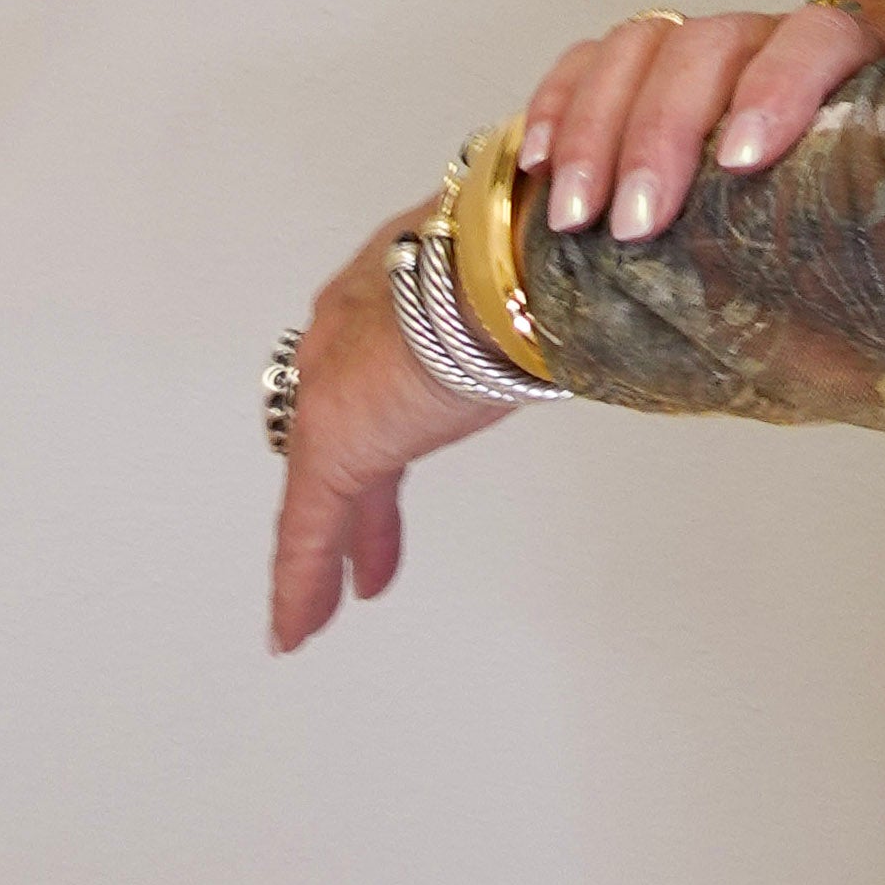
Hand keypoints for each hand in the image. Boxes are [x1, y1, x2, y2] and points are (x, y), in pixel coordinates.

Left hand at [269, 207, 513, 651]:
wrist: (503, 266)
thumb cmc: (531, 255)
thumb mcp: (531, 280)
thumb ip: (533, 306)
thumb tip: (586, 311)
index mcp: (395, 275)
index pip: (377, 350)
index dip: (388, 397)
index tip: (399, 422)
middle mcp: (349, 325)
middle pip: (342, 421)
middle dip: (355, 482)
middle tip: (363, 531)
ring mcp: (331, 382)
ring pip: (319, 481)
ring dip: (336, 538)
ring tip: (339, 593)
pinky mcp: (328, 439)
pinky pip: (305, 528)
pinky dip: (303, 579)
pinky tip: (298, 628)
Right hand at [519, 0, 884, 249]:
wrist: (757, 250)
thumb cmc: (816, 255)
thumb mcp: (841, 257)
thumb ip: (845, 258)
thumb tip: (848, 326)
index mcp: (845, 74)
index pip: (820, 40)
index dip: (783, 87)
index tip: (743, 162)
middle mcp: (770, 43)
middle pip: (711, 46)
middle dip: (664, 135)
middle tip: (636, 227)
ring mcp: (695, 46)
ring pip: (641, 47)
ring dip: (597, 133)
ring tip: (575, 221)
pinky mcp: (628, 64)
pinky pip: (585, 60)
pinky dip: (557, 108)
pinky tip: (539, 167)